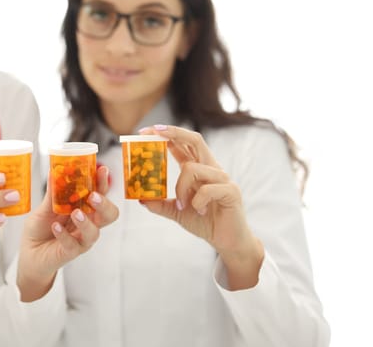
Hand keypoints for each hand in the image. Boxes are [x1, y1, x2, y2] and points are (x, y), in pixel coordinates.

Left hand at [17, 166, 118, 300]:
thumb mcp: (44, 207)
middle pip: (109, 214)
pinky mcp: (70, 252)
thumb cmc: (41, 228)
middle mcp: (87, 224)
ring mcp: (81, 239)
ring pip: (95, 232)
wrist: (29, 252)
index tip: (101, 170)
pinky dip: (64, 235)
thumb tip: (55, 170)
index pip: (100, 194)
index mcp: (84, 208)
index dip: (103, 183)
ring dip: (86, 222)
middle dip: (104, 204)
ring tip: (75, 213)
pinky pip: (73, 245)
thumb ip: (52, 193)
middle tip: (93, 196)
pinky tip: (56, 227)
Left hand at [139, 125, 263, 288]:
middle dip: (174, 132)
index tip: (146, 131)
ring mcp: (222, 178)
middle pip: (195, 140)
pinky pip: (207, 189)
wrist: (227, 241)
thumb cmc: (206, 222)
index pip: (182, 144)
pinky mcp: (231, 191)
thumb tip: (141, 199)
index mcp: (199, 169)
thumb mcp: (177, 212)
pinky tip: (200, 210)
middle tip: (155, 132)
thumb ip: (160, 204)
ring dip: (181, 188)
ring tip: (183, 206)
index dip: (166, 134)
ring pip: (193, 168)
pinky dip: (197, 200)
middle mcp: (211, 169)